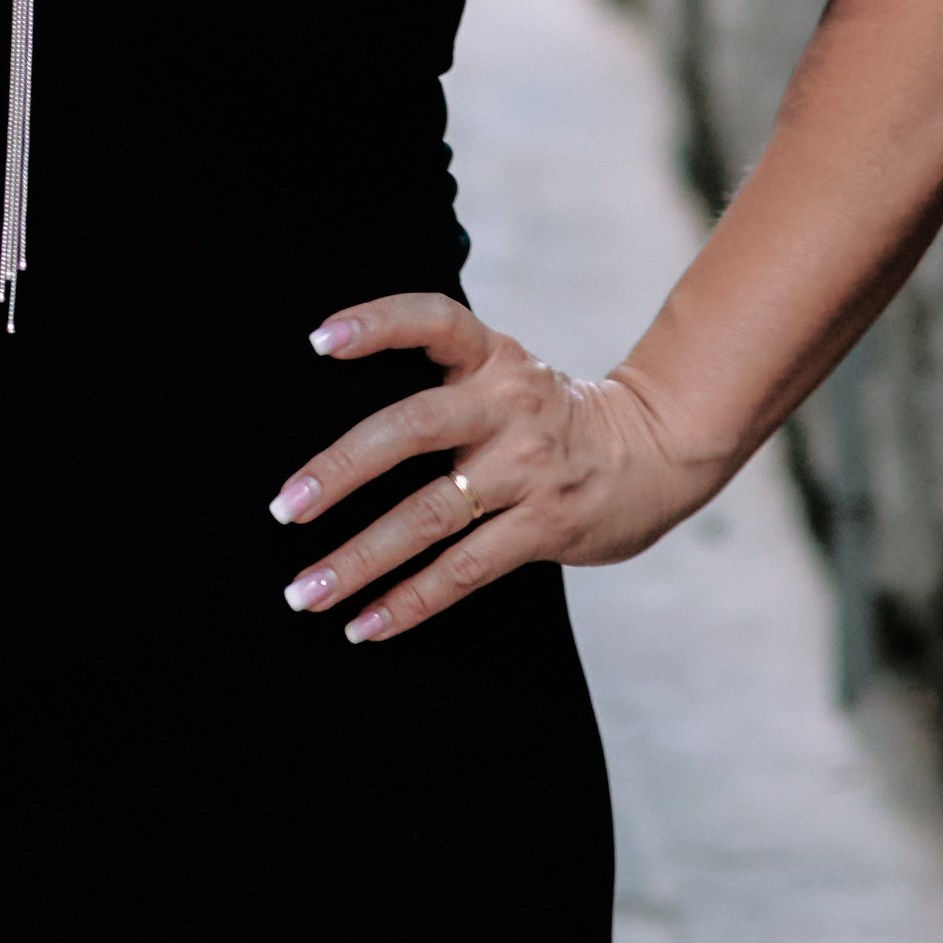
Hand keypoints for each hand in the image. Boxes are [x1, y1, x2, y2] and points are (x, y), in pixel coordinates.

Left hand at [267, 295, 719, 643]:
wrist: (656, 450)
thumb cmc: (550, 415)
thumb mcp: (507, 374)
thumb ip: (443, 385)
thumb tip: (336, 424)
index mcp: (493, 358)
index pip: (434, 320)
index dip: (377, 323)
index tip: (318, 341)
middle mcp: (508, 405)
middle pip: (413, 428)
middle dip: (341, 468)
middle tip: (285, 506)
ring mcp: (528, 468)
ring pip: (429, 514)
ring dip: (359, 558)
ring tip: (305, 591)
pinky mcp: (545, 525)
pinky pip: (464, 569)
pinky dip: (410, 600)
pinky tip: (366, 623)